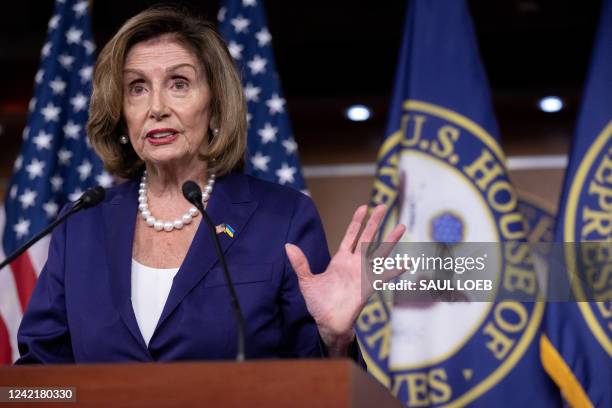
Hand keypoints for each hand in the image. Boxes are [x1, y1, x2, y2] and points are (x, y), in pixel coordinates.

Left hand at [285, 204, 405, 355]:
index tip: (364, 207)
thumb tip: (288, 245)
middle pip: (367, 238)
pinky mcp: (368, 287)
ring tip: (402, 226)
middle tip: (384, 206)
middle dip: (375, 222)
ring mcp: (363, 274)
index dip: (357, 222)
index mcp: (340, 260)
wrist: (327, 323)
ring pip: (379, 253)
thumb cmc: (318, 303)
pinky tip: (406, 262)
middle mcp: (354, 264)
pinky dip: (395, 270)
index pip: (351, 236)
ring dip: (390, 240)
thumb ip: (300, 263)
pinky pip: (383, 276)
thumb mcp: (306, 281)